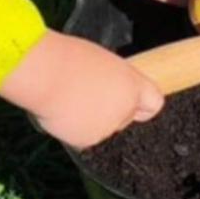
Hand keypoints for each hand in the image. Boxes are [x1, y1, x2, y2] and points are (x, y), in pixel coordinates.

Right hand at [0, 31, 163, 148]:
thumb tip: (111, 90)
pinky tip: (63, 110)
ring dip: (91, 118)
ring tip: (71, 97)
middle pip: (125, 116)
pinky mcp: (87, 140)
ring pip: (103, 127)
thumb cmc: (68, 58)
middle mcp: (125, 109)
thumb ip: (114, 80)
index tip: (136, 102)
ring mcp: (107, 127)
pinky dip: (74, 127)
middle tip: (90, 93)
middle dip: (112, 110)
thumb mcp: (102, 62)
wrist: (45, 74)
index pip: (154, 103)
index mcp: (132, 85)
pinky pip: (83, 136)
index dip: (142, 103)